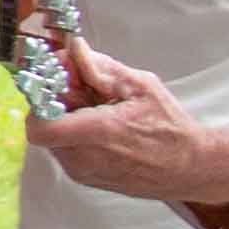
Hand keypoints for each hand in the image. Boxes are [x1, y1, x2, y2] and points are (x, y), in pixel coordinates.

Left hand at [28, 45, 225, 202]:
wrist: (189, 168)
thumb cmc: (170, 128)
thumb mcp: (140, 86)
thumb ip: (102, 68)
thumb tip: (74, 49)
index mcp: (98, 133)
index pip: (39, 125)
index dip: (41, 100)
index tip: (58, 84)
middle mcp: (84, 158)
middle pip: (44, 124)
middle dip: (57, 103)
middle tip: (84, 91)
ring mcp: (83, 172)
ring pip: (53, 137)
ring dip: (67, 119)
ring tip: (99, 110)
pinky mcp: (85, 178)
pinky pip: (65, 150)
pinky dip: (75, 135)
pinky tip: (102, 127)